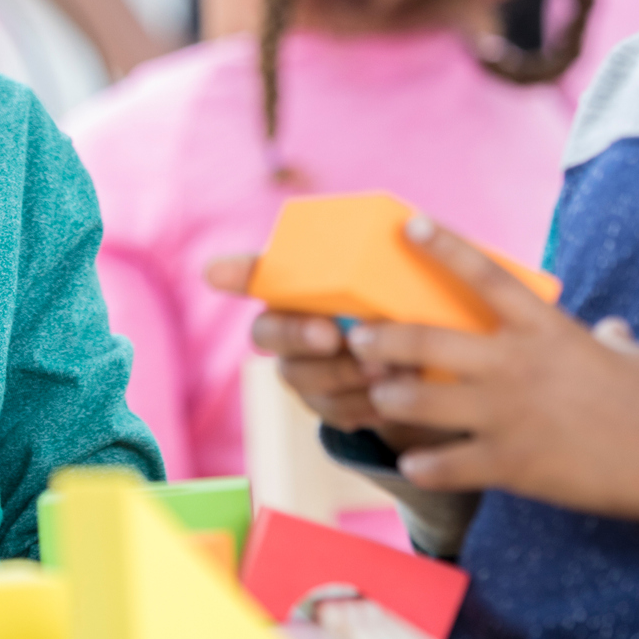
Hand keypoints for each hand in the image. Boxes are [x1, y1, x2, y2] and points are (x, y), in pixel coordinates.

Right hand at [204, 254, 457, 451]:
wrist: (426, 362)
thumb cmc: (405, 302)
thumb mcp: (402, 279)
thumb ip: (393, 264)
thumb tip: (414, 227)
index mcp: (298, 285)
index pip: (254, 273)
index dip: (233, 273)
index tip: (213, 272)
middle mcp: (284, 326)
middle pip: (266, 332)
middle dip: (296, 334)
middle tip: (332, 336)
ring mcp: (298, 370)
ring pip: (303, 377)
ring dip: (344, 374)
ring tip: (391, 368)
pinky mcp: (323, 406)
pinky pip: (334, 411)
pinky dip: (365, 405)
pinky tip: (394, 395)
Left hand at [209, 228, 638, 570]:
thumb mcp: (629, 356)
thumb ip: (608, 340)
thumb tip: (614, 333)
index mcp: (543, 328)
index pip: (483, 275)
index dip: (442, 246)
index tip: (407, 223)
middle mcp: (516, 365)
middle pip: (429, 340)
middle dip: (382, 337)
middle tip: (353, 335)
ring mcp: (510, 415)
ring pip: (423, 401)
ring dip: (389, 398)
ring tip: (372, 398)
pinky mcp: (514, 464)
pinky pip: (449, 464)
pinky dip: (423, 464)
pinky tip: (406, 462)